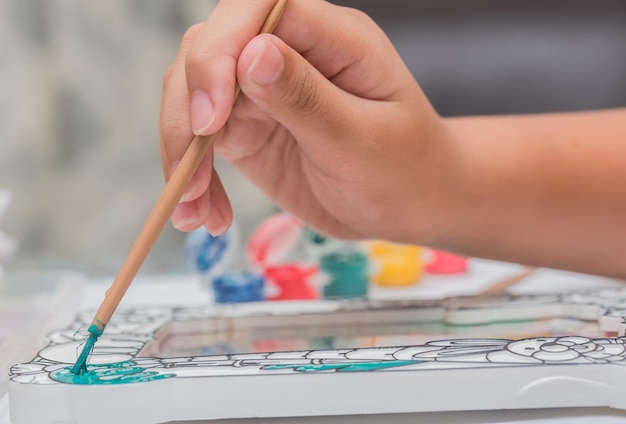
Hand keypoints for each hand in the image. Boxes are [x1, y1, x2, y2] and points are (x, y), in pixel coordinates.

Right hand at [160, 0, 453, 241]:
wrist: (408, 205)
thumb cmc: (404, 169)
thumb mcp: (361, 139)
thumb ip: (307, 98)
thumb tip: (251, 54)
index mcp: (331, 38)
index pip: (259, 9)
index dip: (221, 49)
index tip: (212, 115)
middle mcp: (290, 54)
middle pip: (210, 48)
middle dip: (188, 108)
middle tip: (192, 176)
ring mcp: (262, 91)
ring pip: (193, 95)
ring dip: (180, 152)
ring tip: (192, 210)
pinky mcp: (248, 128)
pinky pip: (200, 141)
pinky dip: (192, 176)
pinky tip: (203, 214)